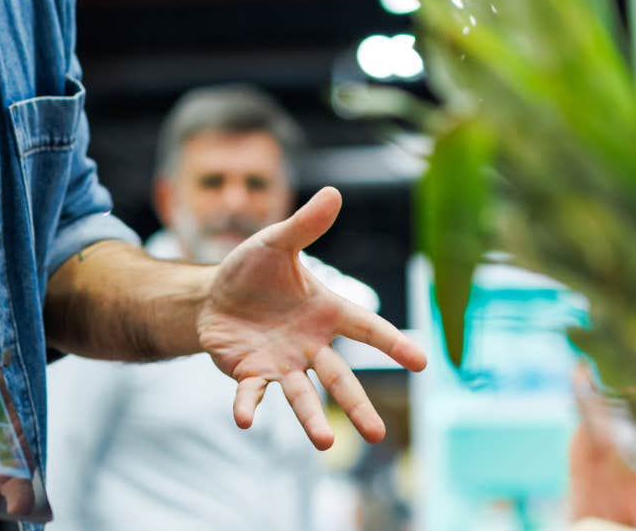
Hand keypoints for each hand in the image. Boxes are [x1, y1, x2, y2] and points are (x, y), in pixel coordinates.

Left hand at [196, 186, 428, 449]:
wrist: (213, 296)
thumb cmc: (253, 270)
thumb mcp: (275, 242)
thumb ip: (304, 225)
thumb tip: (332, 191)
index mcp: (326, 312)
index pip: (366, 328)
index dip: (393, 344)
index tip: (422, 363)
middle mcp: (311, 345)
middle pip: (340, 378)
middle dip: (358, 406)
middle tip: (378, 436)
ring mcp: (283, 364)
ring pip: (302, 395)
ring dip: (312, 419)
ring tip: (325, 444)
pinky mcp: (251, 374)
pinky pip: (253, 393)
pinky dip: (249, 406)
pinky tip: (246, 420)